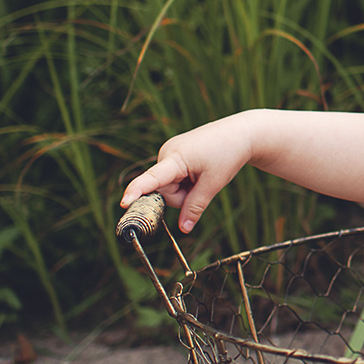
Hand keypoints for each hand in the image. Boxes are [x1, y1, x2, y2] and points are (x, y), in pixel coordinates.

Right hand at [119, 114, 256, 232]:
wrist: (239, 133)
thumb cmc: (227, 154)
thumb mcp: (214, 184)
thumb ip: (196, 206)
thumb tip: (184, 229)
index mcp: (175, 157)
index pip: (152, 178)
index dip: (137, 191)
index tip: (124, 203)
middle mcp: (166, 153)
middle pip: (165, 191)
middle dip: (183, 195)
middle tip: (203, 183)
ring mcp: (169, 153)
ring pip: (170, 187)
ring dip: (186, 188)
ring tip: (203, 173)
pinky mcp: (173, 155)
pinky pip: (174, 179)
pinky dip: (186, 181)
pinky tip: (199, 170)